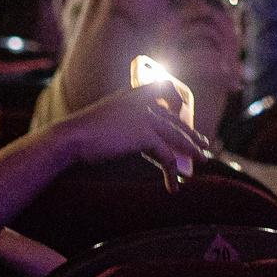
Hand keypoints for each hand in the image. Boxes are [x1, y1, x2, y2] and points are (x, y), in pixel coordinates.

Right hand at [53, 80, 215, 167]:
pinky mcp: (145, 134)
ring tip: (202, 161)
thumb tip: (135, 137)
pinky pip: (167, 155)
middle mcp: (142, 102)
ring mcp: (145, 117)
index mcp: (132, 94)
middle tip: (204, 144)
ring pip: (177, 135)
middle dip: (191, 133)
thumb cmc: (82, 133)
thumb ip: (122, 120)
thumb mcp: (105, 119)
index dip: (176, 100)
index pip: (163, 90)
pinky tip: (173, 186)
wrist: (73, 137)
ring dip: (192, 150)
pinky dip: (172, 172)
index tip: (182, 110)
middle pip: (174, 118)